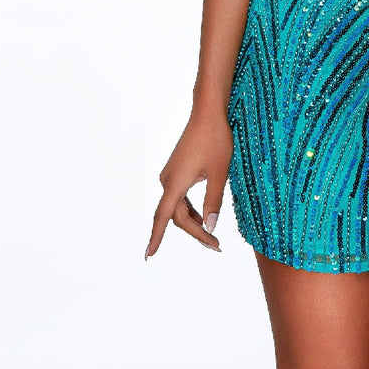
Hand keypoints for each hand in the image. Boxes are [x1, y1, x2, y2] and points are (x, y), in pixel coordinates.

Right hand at [145, 107, 233, 258]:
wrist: (208, 113)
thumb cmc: (216, 139)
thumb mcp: (219, 173)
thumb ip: (214, 202)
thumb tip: (210, 227)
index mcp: (175, 183)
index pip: (163, 218)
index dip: (156, 238)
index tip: (148, 256)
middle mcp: (167, 180)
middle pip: (176, 215)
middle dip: (195, 232)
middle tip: (216, 245)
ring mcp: (170, 174)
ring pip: (177, 207)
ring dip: (192, 222)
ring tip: (212, 235)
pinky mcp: (176, 169)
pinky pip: (178, 196)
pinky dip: (189, 209)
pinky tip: (201, 215)